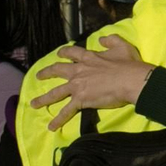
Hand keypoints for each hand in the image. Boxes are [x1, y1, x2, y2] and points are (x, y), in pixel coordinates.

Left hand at [30, 35, 154, 132]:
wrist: (132, 81)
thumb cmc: (129, 64)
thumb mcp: (122, 46)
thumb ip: (111, 40)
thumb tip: (101, 39)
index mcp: (89, 58)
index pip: (72, 53)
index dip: (65, 53)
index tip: (59, 54)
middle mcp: (79, 71)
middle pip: (57, 71)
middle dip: (47, 73)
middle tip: (39, 76)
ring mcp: (77, 86)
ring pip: (56, 93)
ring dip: (44, 99)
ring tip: (34, 103)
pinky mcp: (81, 100)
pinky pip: (67, 111)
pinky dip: (58, 119)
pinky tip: (51, 126)